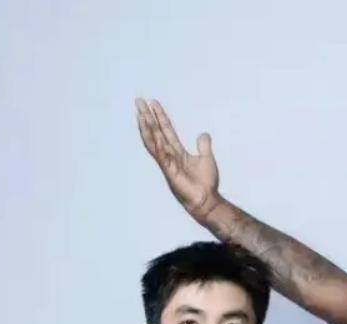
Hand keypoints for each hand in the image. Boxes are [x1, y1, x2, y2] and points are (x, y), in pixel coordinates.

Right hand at [135, 98, 222, 219]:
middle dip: (148, 116)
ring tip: (139, 111)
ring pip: (153, 140)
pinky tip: (148, 129)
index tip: (153, 102)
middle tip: (139, 100)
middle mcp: (169, 155)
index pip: (166, 130)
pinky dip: (153, 140)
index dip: (160, 116)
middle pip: (156, 132)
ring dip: (145, 125)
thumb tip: (203, 133)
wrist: (206, 200)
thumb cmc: (206, 183)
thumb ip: (203, 146)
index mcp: (177, 152)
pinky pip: (158, 152)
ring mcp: (166, 162)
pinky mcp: (168, 169)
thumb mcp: (207, 158)